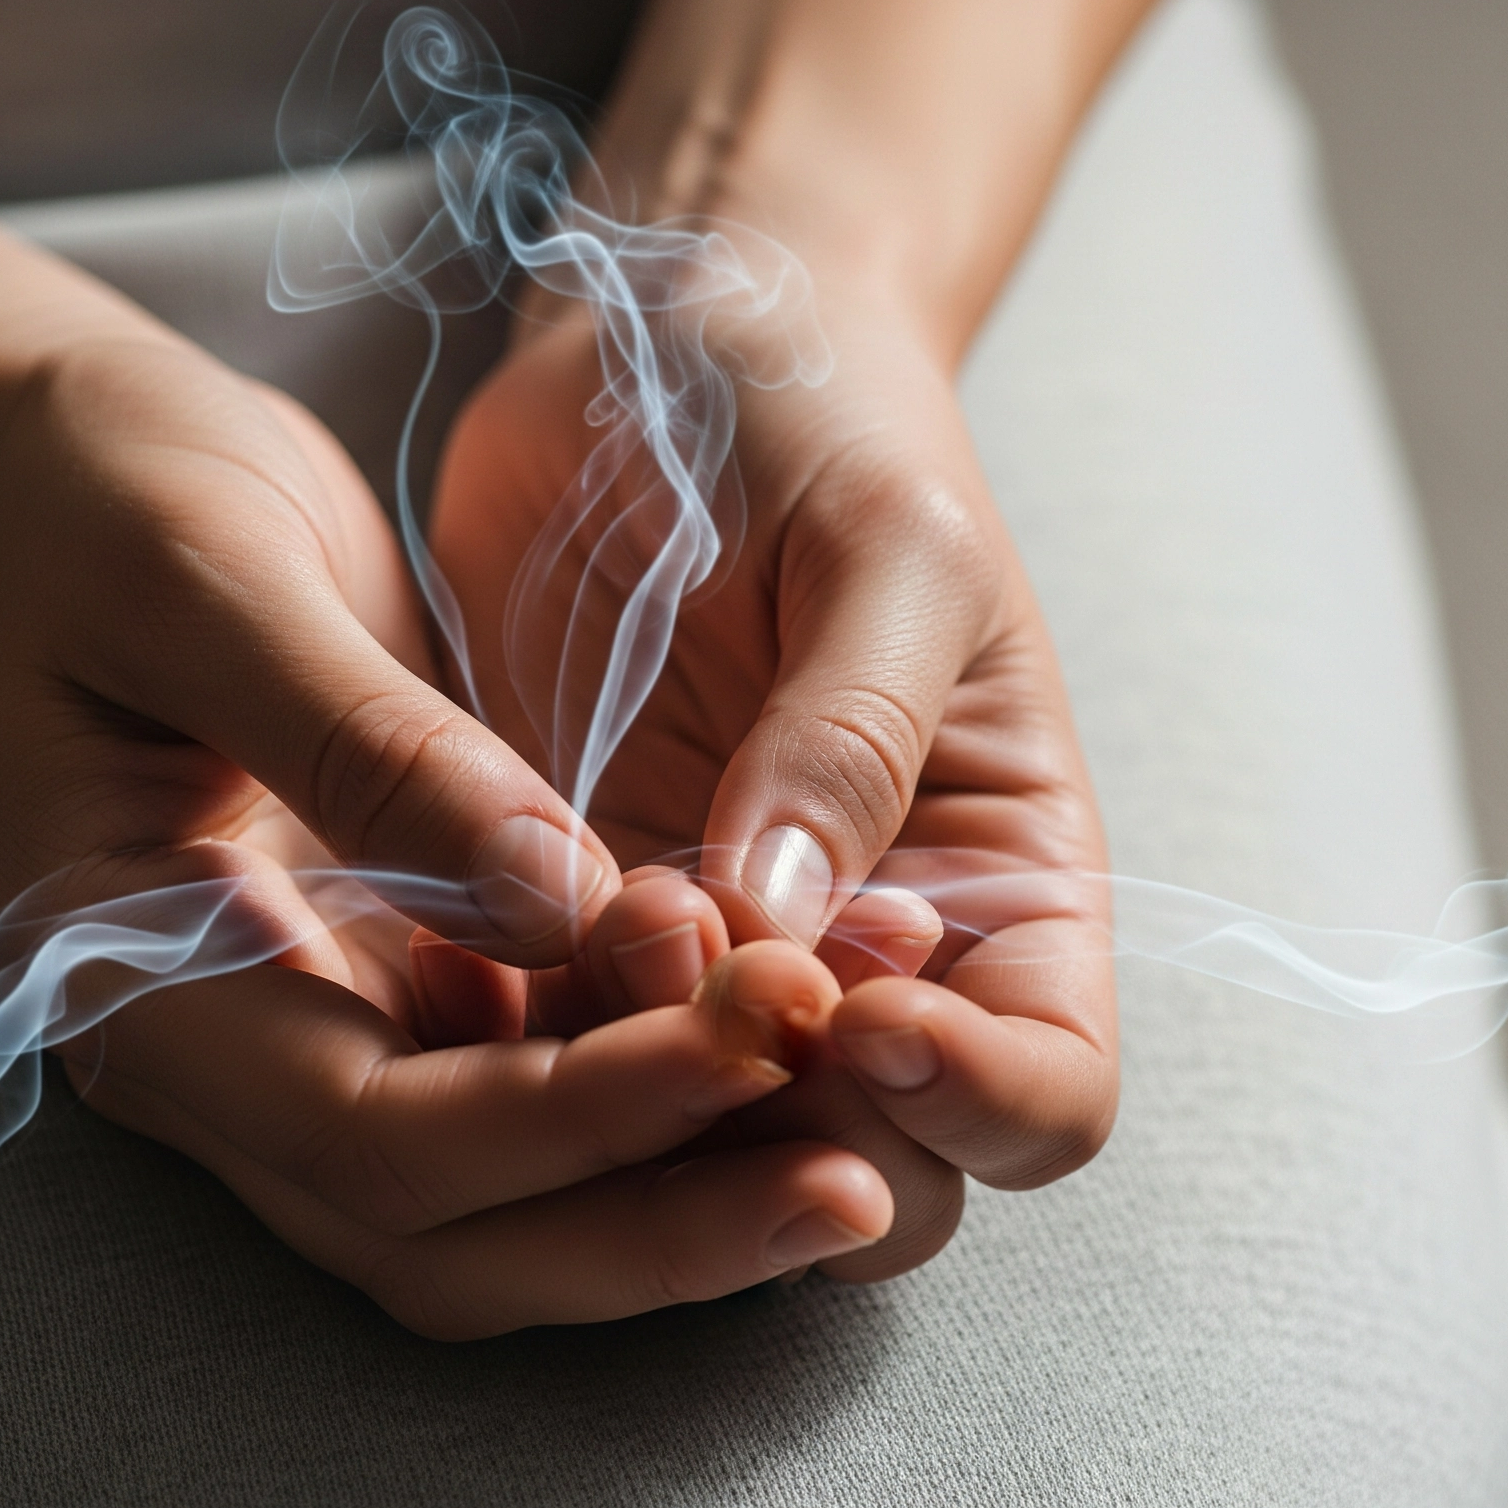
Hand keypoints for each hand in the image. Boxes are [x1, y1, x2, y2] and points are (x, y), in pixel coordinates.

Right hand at [0, 332, 892, 1335]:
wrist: (54, 463)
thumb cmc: (100, 500)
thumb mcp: (212, 584)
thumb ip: (373, 751)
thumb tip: (564, 904)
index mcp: (133, 977)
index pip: (369, 1134)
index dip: (568, 1120)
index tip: (753, 1044)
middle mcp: (216, 1048)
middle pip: (448, 1229)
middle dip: (649, 1223)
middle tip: (853, 1193)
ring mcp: (303, 1020)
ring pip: (501, 1194)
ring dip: (670, 1182)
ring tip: (856, 1142)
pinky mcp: (387, 970)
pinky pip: (529, 1081)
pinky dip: (650, 1088)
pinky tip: (777, 1041)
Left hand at [430, 287, 1120, 1280]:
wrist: (655, 341)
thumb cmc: (819, 415)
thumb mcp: (883, 548)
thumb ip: (852, 738)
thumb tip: (794, 926)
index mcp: (1004, 877)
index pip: (1043, 1093)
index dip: (970, 1096)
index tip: (855, 995)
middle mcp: (876, 952)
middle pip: (877, 1166)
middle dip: (785, 1110)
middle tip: (691, 945)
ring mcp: (717, 950)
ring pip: (697, 1137)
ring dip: (634, 1077)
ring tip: (584, 913)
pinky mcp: (576, 915)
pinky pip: (553, 1046)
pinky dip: (513, 1035)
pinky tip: (463, 946)